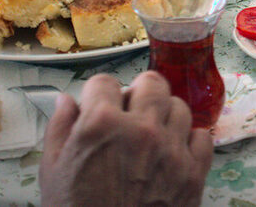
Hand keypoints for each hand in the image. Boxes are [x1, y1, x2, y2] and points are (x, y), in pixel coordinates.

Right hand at [40, 72, 213, 206]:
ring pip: (179, 106)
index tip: (100, 104)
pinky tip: (173, 152)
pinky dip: (189, 141)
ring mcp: (171, 150)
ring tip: (152, 134)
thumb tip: (68, 101)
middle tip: (131, 110)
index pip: (105, 81)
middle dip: (138, 92)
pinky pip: (202, 136)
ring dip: (164, 115)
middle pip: (152, 82)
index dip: (99, 94)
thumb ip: (61, 128)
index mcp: (101, 125)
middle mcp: (140, 130)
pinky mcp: (192, 172)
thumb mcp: (53, 170)